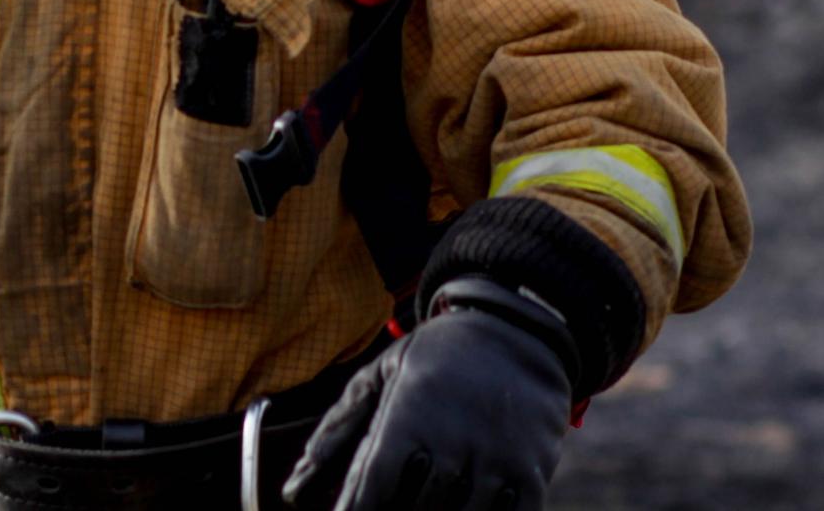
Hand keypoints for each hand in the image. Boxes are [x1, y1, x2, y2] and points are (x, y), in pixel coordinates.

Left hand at [282, 279, 573, 510]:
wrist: (515, 331)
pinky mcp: (529, 475)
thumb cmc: (437, 356)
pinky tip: (462, 507)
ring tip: (424, 502)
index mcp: (409, 415)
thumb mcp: (382, 372)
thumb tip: (294, 488)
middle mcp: (451, 442)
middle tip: (386, 503)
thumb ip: (338, 426)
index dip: (357, 507)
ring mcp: (494, 461)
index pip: (373, 485)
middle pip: (413, 510)